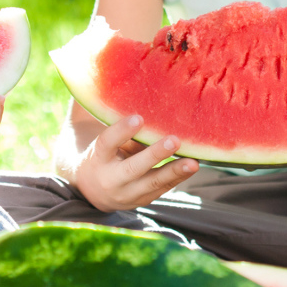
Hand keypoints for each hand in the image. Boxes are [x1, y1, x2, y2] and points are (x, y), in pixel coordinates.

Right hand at [72, 115, 196, 211]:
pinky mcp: (143, 200)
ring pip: (152, 183)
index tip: (138, 118)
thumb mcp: (101, 139)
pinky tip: (193, 165)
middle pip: (133, 168)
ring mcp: (128, 193)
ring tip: (194, 162)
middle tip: (174, 141)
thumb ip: (113, 119)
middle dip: (154, 155)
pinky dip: (178, 177)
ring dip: (174, 172)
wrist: (92, 192)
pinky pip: (163, 189)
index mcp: (97, 158)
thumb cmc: (102, 153)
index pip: (107, 143)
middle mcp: (111, 179)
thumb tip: (126, 86)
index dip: (121, 131)